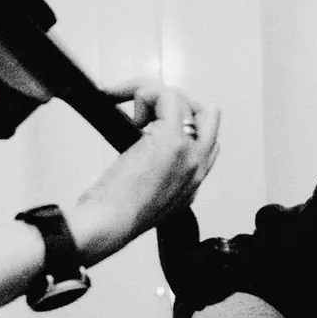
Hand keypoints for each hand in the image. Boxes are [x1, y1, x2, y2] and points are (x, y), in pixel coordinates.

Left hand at [64, 83, 219, 262]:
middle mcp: (198, 166)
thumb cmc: (114, 216)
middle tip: (143, 111)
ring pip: (182, 99)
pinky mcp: (172, 140)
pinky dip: (142, 91)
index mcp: (193, 182)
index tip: (151, 122)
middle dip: (175, 104)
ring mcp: (189, 152)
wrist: (108, 225)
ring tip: (126, 112)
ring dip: (150, 96)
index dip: (182, 122)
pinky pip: (166, 95)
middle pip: (206, 114)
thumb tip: (143, 142)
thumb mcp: (147, 197)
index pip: (208, 139)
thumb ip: (157, 173)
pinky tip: (120, 102)